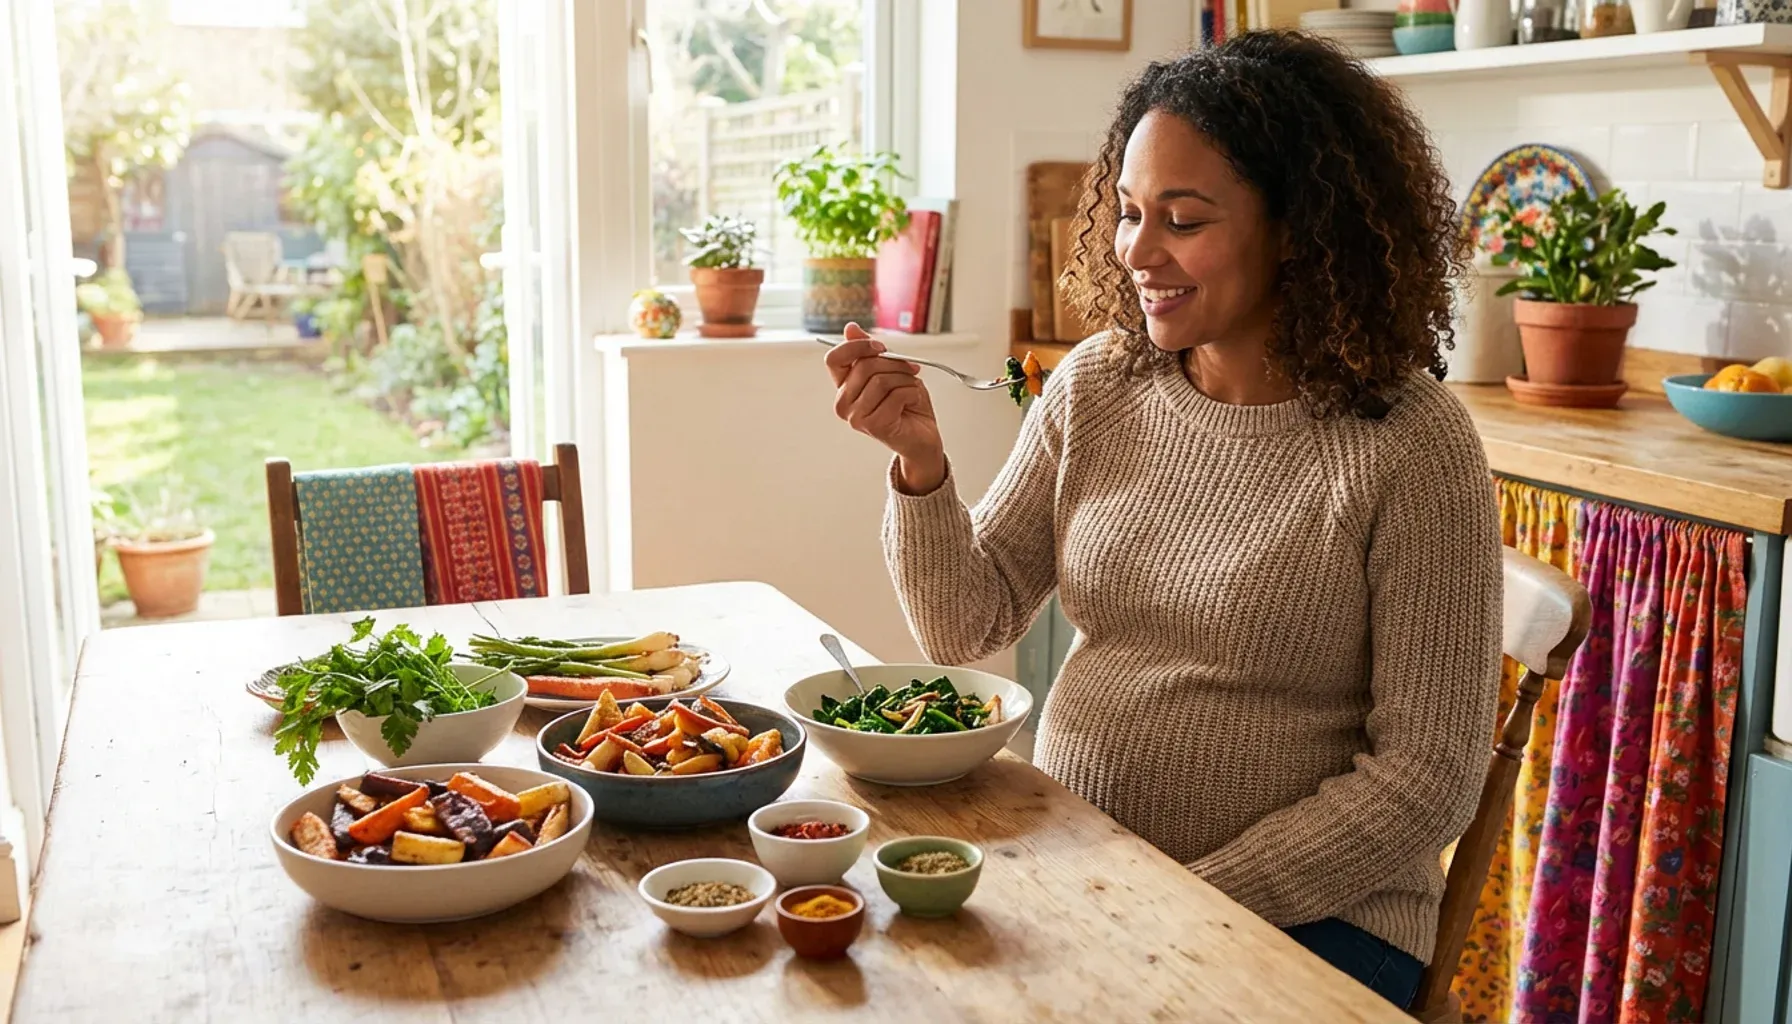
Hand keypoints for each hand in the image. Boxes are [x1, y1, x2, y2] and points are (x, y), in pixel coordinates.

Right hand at [825, 322, 946, 492]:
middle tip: (911, 369)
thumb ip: (869, 351)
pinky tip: (913, 401)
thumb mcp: (889, 370)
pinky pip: (896, 396)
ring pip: (881, 381)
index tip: (881, 348)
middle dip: (894, 363)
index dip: (858, 347)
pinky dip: (912, 393)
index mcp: (843, 387)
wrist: (922, 437)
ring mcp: (856, 417)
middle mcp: (844, 404)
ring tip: (912, 388)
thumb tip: (850, 328)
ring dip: (905, 379)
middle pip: (864, 367)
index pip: (834, 359)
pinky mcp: (874, 426)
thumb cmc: (906, 403)